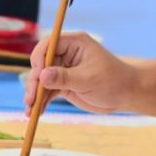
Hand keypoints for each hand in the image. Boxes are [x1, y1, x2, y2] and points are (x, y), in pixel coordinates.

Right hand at [23, 32, 138, 114]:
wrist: (125, 95)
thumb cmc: (113, 81)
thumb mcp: (88, 79)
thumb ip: (64, 77)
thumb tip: (41, 76)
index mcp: (74, 43)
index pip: (48, 45)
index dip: (39, 59)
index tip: (38, 76)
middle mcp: (66, 54)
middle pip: (41, 64)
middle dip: (34, 82)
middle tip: (30, 99)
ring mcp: (63, 69)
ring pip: (41, 79)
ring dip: (35, 94)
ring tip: (30, 111)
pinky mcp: (63, 84)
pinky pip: (47, 91)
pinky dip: (41, 101)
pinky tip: (36, 112)